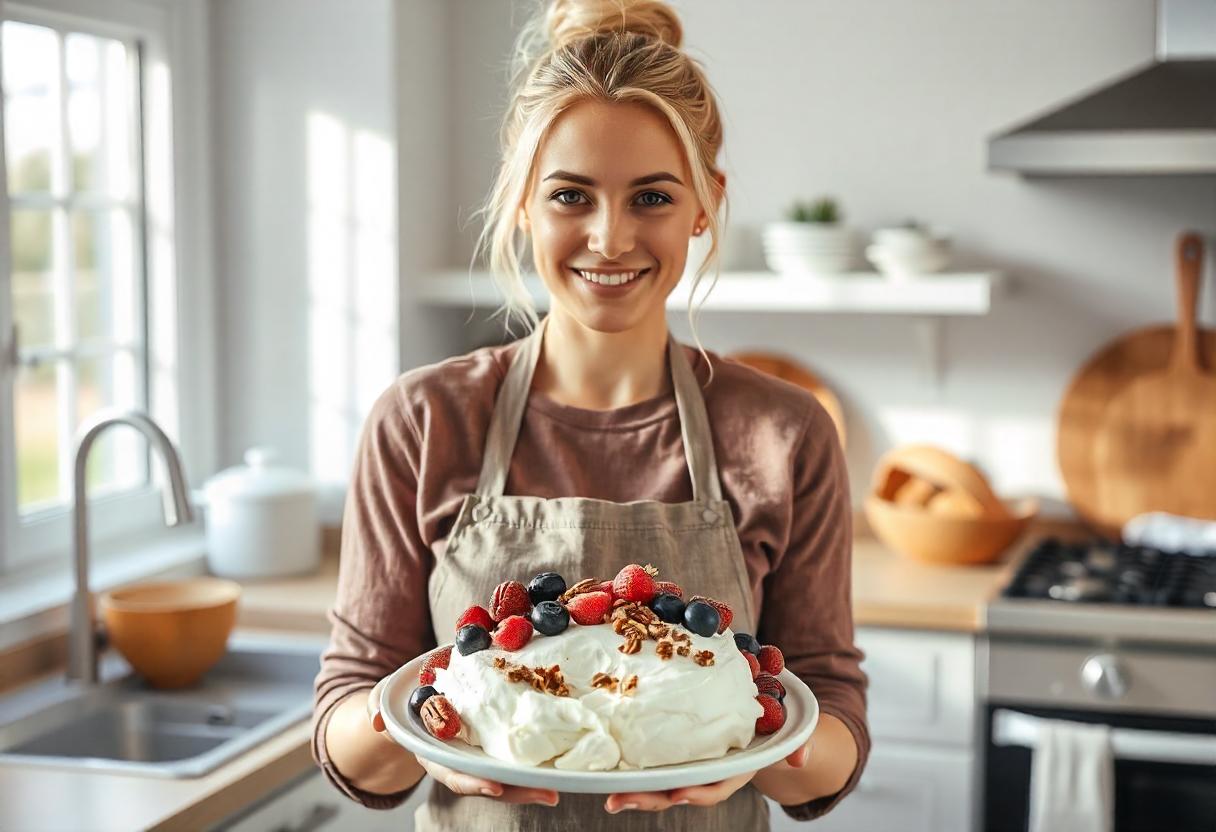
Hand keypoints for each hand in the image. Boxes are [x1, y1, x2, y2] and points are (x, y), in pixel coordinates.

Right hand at [365, 677, 559, 806]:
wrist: (417, 695)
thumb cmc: (400, 701)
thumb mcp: (384, 702)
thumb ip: (378, 709)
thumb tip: (377, 720)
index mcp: (435, 754)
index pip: (454, 775)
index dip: (474, 783)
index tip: (494, 788)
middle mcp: (461, 758)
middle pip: (490, 781)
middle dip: (517, 791)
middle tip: (547, 794)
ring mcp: (480, 750)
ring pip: (508, 771)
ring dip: (533, 780)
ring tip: (559, 786)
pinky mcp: (496, 735)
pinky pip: (517, 746)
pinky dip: (536, 752)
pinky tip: (561, 756)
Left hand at [603, 742, 809, 813]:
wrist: (764, 716)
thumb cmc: (775, 724)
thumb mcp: (792, 730)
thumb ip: (798, 744)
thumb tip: (800, 758)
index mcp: (735, 769)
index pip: (715, 788)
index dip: (697, 794)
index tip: (678, 795)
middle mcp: (710, 772)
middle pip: (678, 791)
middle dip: (651, 799)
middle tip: (621, 800)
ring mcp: (691, 764)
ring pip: (660, 783)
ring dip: (634, 791)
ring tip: (609, 797)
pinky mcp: (676, 751)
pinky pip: (653, 761)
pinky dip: (633, 768)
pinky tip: (609, 771)